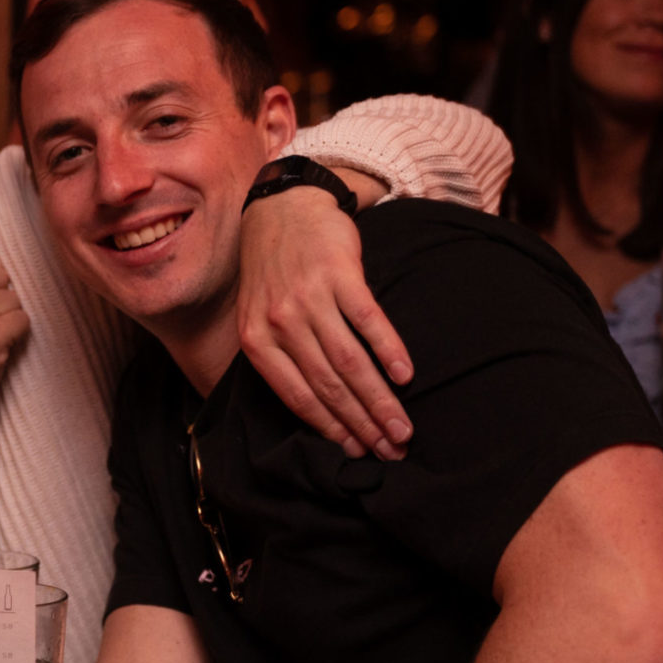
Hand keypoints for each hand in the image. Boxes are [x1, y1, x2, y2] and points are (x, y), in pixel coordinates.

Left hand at [236, 184, 410, 459]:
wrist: (282, 208)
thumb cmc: (273, 272)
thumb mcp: (258, 316)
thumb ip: (276, 356)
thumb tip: (311, 410)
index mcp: (257, 340)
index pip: (297, 397)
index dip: (329, 429)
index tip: (356, 454)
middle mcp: (280, 323)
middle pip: (327, 386)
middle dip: (361, 425)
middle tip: (391, 452)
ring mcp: (309, 298)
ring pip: (349, 362)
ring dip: (379, 400)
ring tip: (402, 428)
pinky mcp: (339, 274)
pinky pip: (368, 321)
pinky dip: (388, 351)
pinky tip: (405, 376)